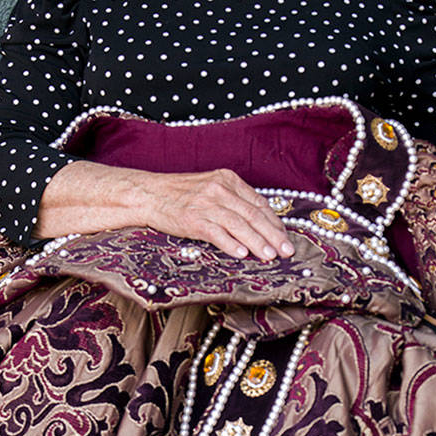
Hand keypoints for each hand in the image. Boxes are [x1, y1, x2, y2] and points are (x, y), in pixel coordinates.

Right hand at [36, 161, 294, 260]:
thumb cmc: (182, 195)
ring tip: (270, 257)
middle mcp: (219, 188)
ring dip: (257, 243)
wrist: (149, 194)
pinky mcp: (192, 218)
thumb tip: (261, 223)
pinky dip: (231, 244)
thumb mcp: (212, 188)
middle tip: (286, 252)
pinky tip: (242, 254)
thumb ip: (235, 200)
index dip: (274, 222)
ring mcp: (206, 203)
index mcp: (228, 179)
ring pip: (239, 225)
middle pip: (253, 215)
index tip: (286, 238)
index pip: (259, 203)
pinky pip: (216, 233)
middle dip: (272, 235)